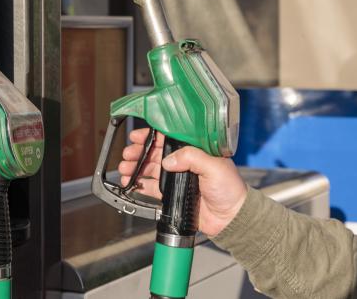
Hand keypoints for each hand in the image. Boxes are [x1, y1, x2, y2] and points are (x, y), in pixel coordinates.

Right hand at [119, 128, 247, 236]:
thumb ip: (191, 158)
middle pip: (156, 154)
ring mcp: (178, 178)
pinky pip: (153, 188)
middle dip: (139, 153)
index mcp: (195, 150)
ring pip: (151, 169)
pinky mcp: (174, 194)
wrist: (231, 218)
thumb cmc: (230, 190)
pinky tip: (132, 183)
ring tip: (125, 170)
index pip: (170, 139)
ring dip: (136, 168)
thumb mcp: (214, 166)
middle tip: (128, 155)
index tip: (137, 137)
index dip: (152, 137)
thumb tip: (168, 160)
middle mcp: (185, 162)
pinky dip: (141, 185)